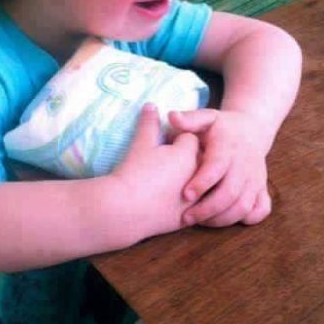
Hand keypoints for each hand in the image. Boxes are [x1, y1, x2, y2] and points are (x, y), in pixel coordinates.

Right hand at [112, 104, 199, 240]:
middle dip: (188, 158)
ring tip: (166, 181)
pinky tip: (168, 200)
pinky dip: (187, 202)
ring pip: (199, 185)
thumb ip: (149, 123)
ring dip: (191, 180)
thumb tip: (152, 105)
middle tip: (164, 160)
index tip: (163, 143)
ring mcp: (195, 198)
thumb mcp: (140, 144)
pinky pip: (194, 206)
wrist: (124, 210)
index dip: (176, 139)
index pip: (190, 138)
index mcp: (188, 153)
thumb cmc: (133, 172)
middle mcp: (197, 175)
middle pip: (199, 160)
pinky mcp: (187, 218)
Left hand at [168, 109, 271, 227]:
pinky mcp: (262, 188)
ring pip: (244, 206)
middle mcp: (244, 164)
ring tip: (199, 222)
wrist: (251, 130)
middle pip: (230, 193)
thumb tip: (171, 116)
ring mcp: (256, 178)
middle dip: (208, 209)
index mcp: (228, 147)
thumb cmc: (220, 126)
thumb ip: (189, 119)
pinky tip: (225, 220)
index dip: (202, 182)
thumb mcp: (206, 117)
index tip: (185, 194)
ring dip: (222, 218)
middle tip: (186, 218)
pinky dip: (246, 219)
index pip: (217, 167)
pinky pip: (261, 209)